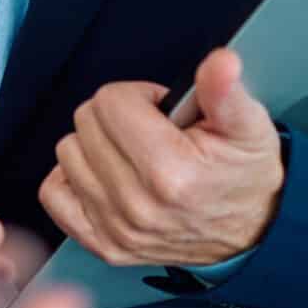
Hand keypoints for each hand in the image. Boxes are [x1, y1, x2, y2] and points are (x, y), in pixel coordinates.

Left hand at [37, 48, 284, 269]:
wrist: (253, 232)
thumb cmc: (244, 177)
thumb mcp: (248, 127)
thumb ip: (226, 91)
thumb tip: (221, 62)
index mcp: (170, 172)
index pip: (111, 101)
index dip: (139, 95)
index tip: (161, 110)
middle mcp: (137, 205)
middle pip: (86, 123)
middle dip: (117, 115)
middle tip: (152, 130)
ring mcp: (117, 229)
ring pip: (68, 153)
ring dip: (96, 144)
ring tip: (134, 152)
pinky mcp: (104, 245)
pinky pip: (54, 195)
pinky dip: (72, 177)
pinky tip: (103, 172)